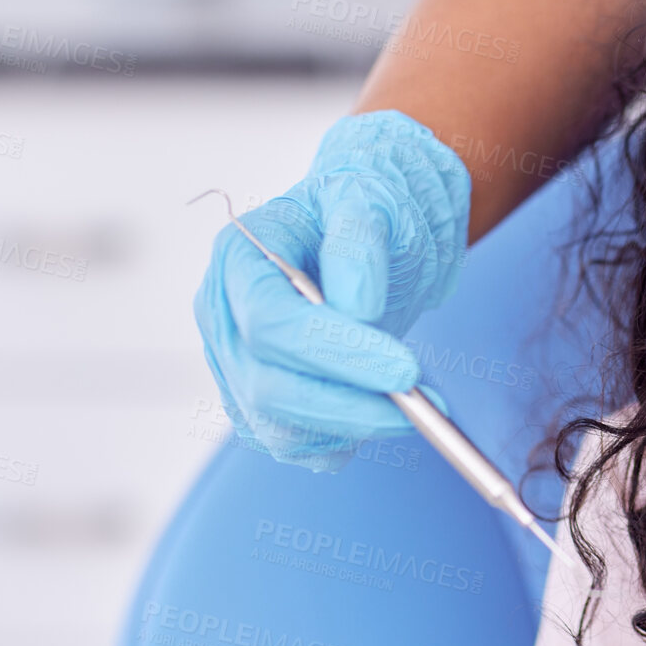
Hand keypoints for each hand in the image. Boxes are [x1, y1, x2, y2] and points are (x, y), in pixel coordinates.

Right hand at [192, 110, 469, 470]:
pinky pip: (296, 445)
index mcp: (238, 260)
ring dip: (353, 427)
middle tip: (421, 403)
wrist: (370, 237)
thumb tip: (355, 306)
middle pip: (266, 387)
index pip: (270, 323)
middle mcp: (224, 318)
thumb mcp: (369, 200)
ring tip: (415, 404)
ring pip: (279, 428)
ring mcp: (236, 365)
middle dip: (349, 405)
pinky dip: (344, 440)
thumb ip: (358, 243)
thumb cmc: (364, 210)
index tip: (405, 370)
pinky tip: (382, 411)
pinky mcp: (260, 402)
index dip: (335, 353)